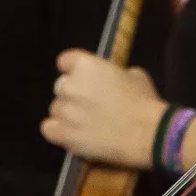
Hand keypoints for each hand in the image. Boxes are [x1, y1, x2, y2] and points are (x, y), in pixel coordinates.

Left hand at [39, 50, 165, 168]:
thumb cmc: (144, 102)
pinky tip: (72, 133)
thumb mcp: (134, 75)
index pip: (65, 61)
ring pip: (56, 109)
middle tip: (90, 105)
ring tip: (86, 124)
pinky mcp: (63, 134)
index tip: (83, 79)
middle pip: (60, 87)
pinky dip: (58, 131)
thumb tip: (110, 78)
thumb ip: (113, 73)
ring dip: (67, 114)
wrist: (147, 134)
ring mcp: (64, 111)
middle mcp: (69, 85)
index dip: (74, 70)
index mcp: (85, 65)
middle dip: (73, 94)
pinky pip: (48, 129)